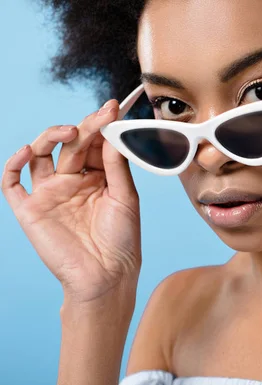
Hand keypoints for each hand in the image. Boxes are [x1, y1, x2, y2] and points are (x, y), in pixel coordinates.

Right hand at [2, 100, 140, 304]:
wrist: (106, 276)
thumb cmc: (122, 241)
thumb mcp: (125, 198)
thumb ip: (116, 167)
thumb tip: (112, 133)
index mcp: (98, 179)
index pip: (96, 145)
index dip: (102, 126)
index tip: (114, 107)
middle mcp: (73, 182)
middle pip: (73, 145)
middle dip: (85, 127)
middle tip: (101, 114)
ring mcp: (50, 194)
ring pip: (42, 155)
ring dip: (51, 138)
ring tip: (70, 132)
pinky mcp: (30, 209)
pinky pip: (13, 182)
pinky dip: (14, 163)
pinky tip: (28, 151)